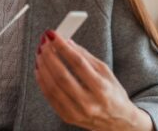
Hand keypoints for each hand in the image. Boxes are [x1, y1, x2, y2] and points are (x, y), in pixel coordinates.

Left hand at [35, 31, 152, 130]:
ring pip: (52, 87)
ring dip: (43, 67)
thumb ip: (86, 56)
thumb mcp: (106, 72)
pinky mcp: (67, 117)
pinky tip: (40, 69)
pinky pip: (50, 97)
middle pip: (62, 76)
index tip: (53, 35)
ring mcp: (77, 112)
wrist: (118, 121)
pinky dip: (42, 81)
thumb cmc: (113, 94)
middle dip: (49, 56)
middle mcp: (89, 102)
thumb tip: (67, 42)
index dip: (63, 47)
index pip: (78, 63)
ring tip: (40, 53)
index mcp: (101, 88)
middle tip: (44, 43)